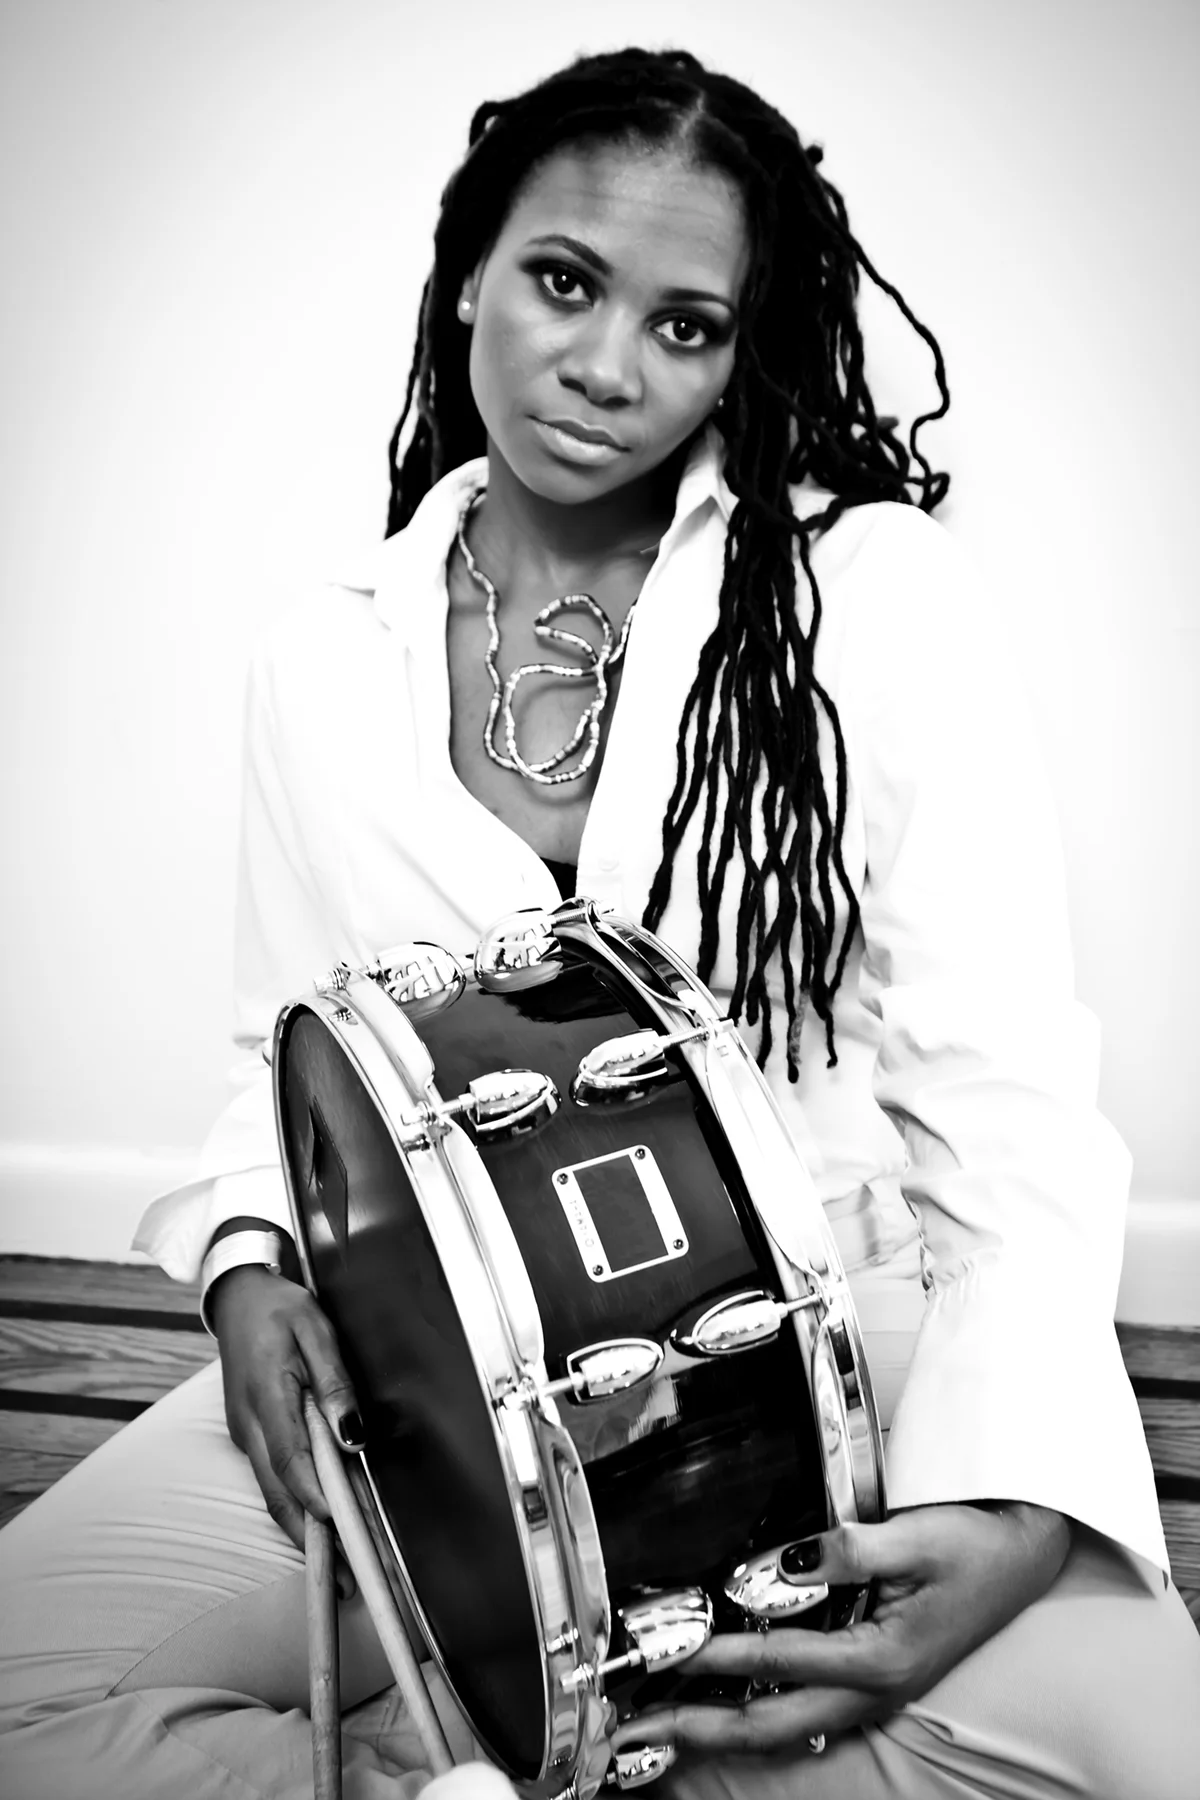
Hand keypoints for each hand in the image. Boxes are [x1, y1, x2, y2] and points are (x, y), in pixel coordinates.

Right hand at [212, 1267, 365, 1582]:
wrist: (237, 1297)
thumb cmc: (280, 1308)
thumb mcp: (316, 1329)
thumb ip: (334, 1382)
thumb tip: (352, 1435)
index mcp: (264, 1398)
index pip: (291, 1461)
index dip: (317, 1499)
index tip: (343, 1530)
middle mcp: (248, 1426)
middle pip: (278, 1493)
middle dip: (312, 1539)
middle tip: (347, 1579)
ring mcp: (245, 1434)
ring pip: (273, 1492)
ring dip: (304, 1531)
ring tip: (340, 1568)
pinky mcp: (250, 1435)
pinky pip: (273, 1478)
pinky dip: (297, 1506)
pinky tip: (322, 1524)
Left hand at [612, 1503, 1069, 1758]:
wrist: (1025, 1556)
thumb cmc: (976, 1546)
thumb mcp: (915, 1537)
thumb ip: (849, 1550)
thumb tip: (787, 1559)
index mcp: (879, 1660)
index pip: (778, 1663)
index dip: (718, 1659)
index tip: (668, 1656)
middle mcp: (872, 1690)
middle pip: (769, 1725)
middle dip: (698, 1730)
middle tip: (638, 1729)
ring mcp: (871, 1693)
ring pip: (782, 1727)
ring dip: (719, 1727)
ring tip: (663, 1726)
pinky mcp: (870, 1680)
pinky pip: (801, 1710)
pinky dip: (753, 1714)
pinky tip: (722, 1706)